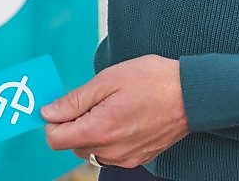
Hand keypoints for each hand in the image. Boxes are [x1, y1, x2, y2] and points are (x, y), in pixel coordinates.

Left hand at [41, 55, 188, 168]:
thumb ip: (75, 100)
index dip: (53, 120)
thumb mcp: (107, 80)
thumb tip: (49, 112)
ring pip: (92, 149)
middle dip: (73, 122)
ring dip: (91, 130)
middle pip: (73, 144)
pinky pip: (111, 152)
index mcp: (100, 130)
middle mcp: (112, 151)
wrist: (190, 95)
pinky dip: (108, 136)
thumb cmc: (151, 81)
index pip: (56, 139)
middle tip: (90, 98)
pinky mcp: (138, 158)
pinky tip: (121, 115)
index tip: (60, 104)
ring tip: (108, 104)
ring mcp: (126, 158)